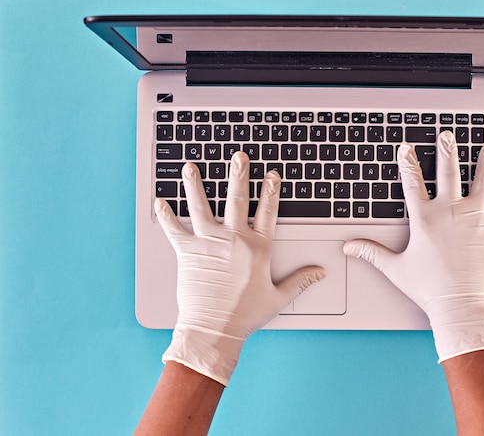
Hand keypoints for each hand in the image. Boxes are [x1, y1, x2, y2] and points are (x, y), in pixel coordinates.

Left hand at [155, 152, 324, 384]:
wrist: (214, 329)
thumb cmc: (245, 315)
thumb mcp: (278, 297)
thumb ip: (301, 281)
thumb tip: (320, 272)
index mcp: (257, 248)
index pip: (267, 212)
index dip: (271, 191)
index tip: (271, 175)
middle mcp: (233, 239)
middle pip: (236, 199)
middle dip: (238, 174)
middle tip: (238, 156)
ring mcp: (208, 243)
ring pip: (201, 205)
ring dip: (195, 184)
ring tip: (191, 167)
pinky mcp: (187, 252)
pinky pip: (173, 229)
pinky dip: (165, 215)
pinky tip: (159, 201)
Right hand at [343, 131, 483, 361]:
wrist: (460, 304)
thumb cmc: (428, 287)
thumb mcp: (395, 268)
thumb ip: (371, 252)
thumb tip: (349, 247)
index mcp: (424, 219)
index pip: (412, 182)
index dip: (407, 162)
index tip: (406, 147)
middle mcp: (449, 211)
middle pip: (448, 172)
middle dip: (447, 150)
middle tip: (448, 135)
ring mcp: (474, 217)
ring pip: (482, 181)